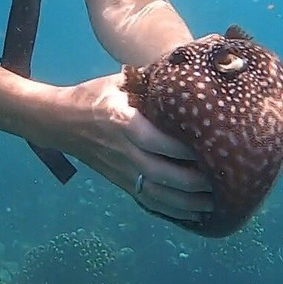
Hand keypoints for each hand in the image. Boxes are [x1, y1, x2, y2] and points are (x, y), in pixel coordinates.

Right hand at [49, 73, 214, 223]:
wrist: (60, 121)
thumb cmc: (96, 96)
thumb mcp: (120, 82)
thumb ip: (151, 80)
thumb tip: (188, 68)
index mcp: (124, 122)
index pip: (159, 141)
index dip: (186, 149)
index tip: (213, 148)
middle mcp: (122, 151)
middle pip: (160, 173)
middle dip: (193, 182)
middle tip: (222, 181)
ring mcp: (120, 170)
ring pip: (156, 194)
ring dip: (186, 203)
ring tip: (214, 204)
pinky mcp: (120, 182)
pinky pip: (147, 202)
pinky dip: (171, 211)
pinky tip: (193, 215)